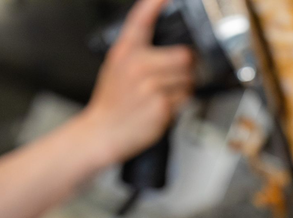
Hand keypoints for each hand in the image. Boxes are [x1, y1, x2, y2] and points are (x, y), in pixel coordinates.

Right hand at [80, 0, 193, 164]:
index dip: (155, 4)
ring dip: (184, 88)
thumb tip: (173, 47)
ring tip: (163, 94)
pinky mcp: (161, 105)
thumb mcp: (117, 66)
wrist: (103, 131)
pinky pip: (185, 99)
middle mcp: (137, 64)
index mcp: (125, 51)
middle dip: (186, 68)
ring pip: (189, 79)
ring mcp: (150, 85)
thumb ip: (139, 52)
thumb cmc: (113, 101)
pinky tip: (162, 107)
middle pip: (185, 56)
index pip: (141, 19)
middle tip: (173, 77)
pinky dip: (180, 105)